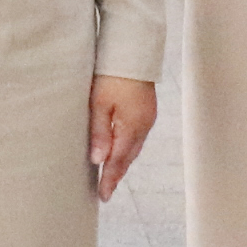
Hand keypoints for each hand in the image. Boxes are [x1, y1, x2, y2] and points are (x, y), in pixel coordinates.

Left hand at [88, 76, 157, 200]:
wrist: (132, 50)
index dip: (109, 179)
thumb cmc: (111, 74)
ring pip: (134, 147)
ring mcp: (147, 118)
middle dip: (117, 174)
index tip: (103, 195)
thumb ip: (99, 133)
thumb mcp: (99, 104)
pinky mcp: (147, 110)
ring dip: (122, 162)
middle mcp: (143, 126)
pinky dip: (127, 148)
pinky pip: (137, 136)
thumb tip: (99, 161)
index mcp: (131, 127)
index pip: (118, 160)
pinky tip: (120, 149)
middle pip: (128, 157)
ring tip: (110, 175)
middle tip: (106, 191)